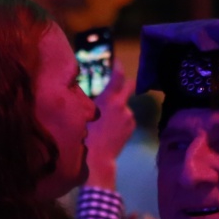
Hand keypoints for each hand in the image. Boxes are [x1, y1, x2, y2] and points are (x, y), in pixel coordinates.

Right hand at [84, 69, 135, 189]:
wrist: (99, 157)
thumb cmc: (86, 134)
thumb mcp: (85, 113)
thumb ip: (93, 100)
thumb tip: (94, 92)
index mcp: (109, 99)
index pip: (118, 76)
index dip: (119, 66)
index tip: (117, 61)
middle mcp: (123, 104)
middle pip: (130, 86)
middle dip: (126, 83)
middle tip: (119, 84)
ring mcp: (130, 116)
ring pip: (125, 105)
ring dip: (119, 108)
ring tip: (107, 120)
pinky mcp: (132, 126)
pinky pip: (127, 118)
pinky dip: (121, 119)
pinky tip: (112, 129)